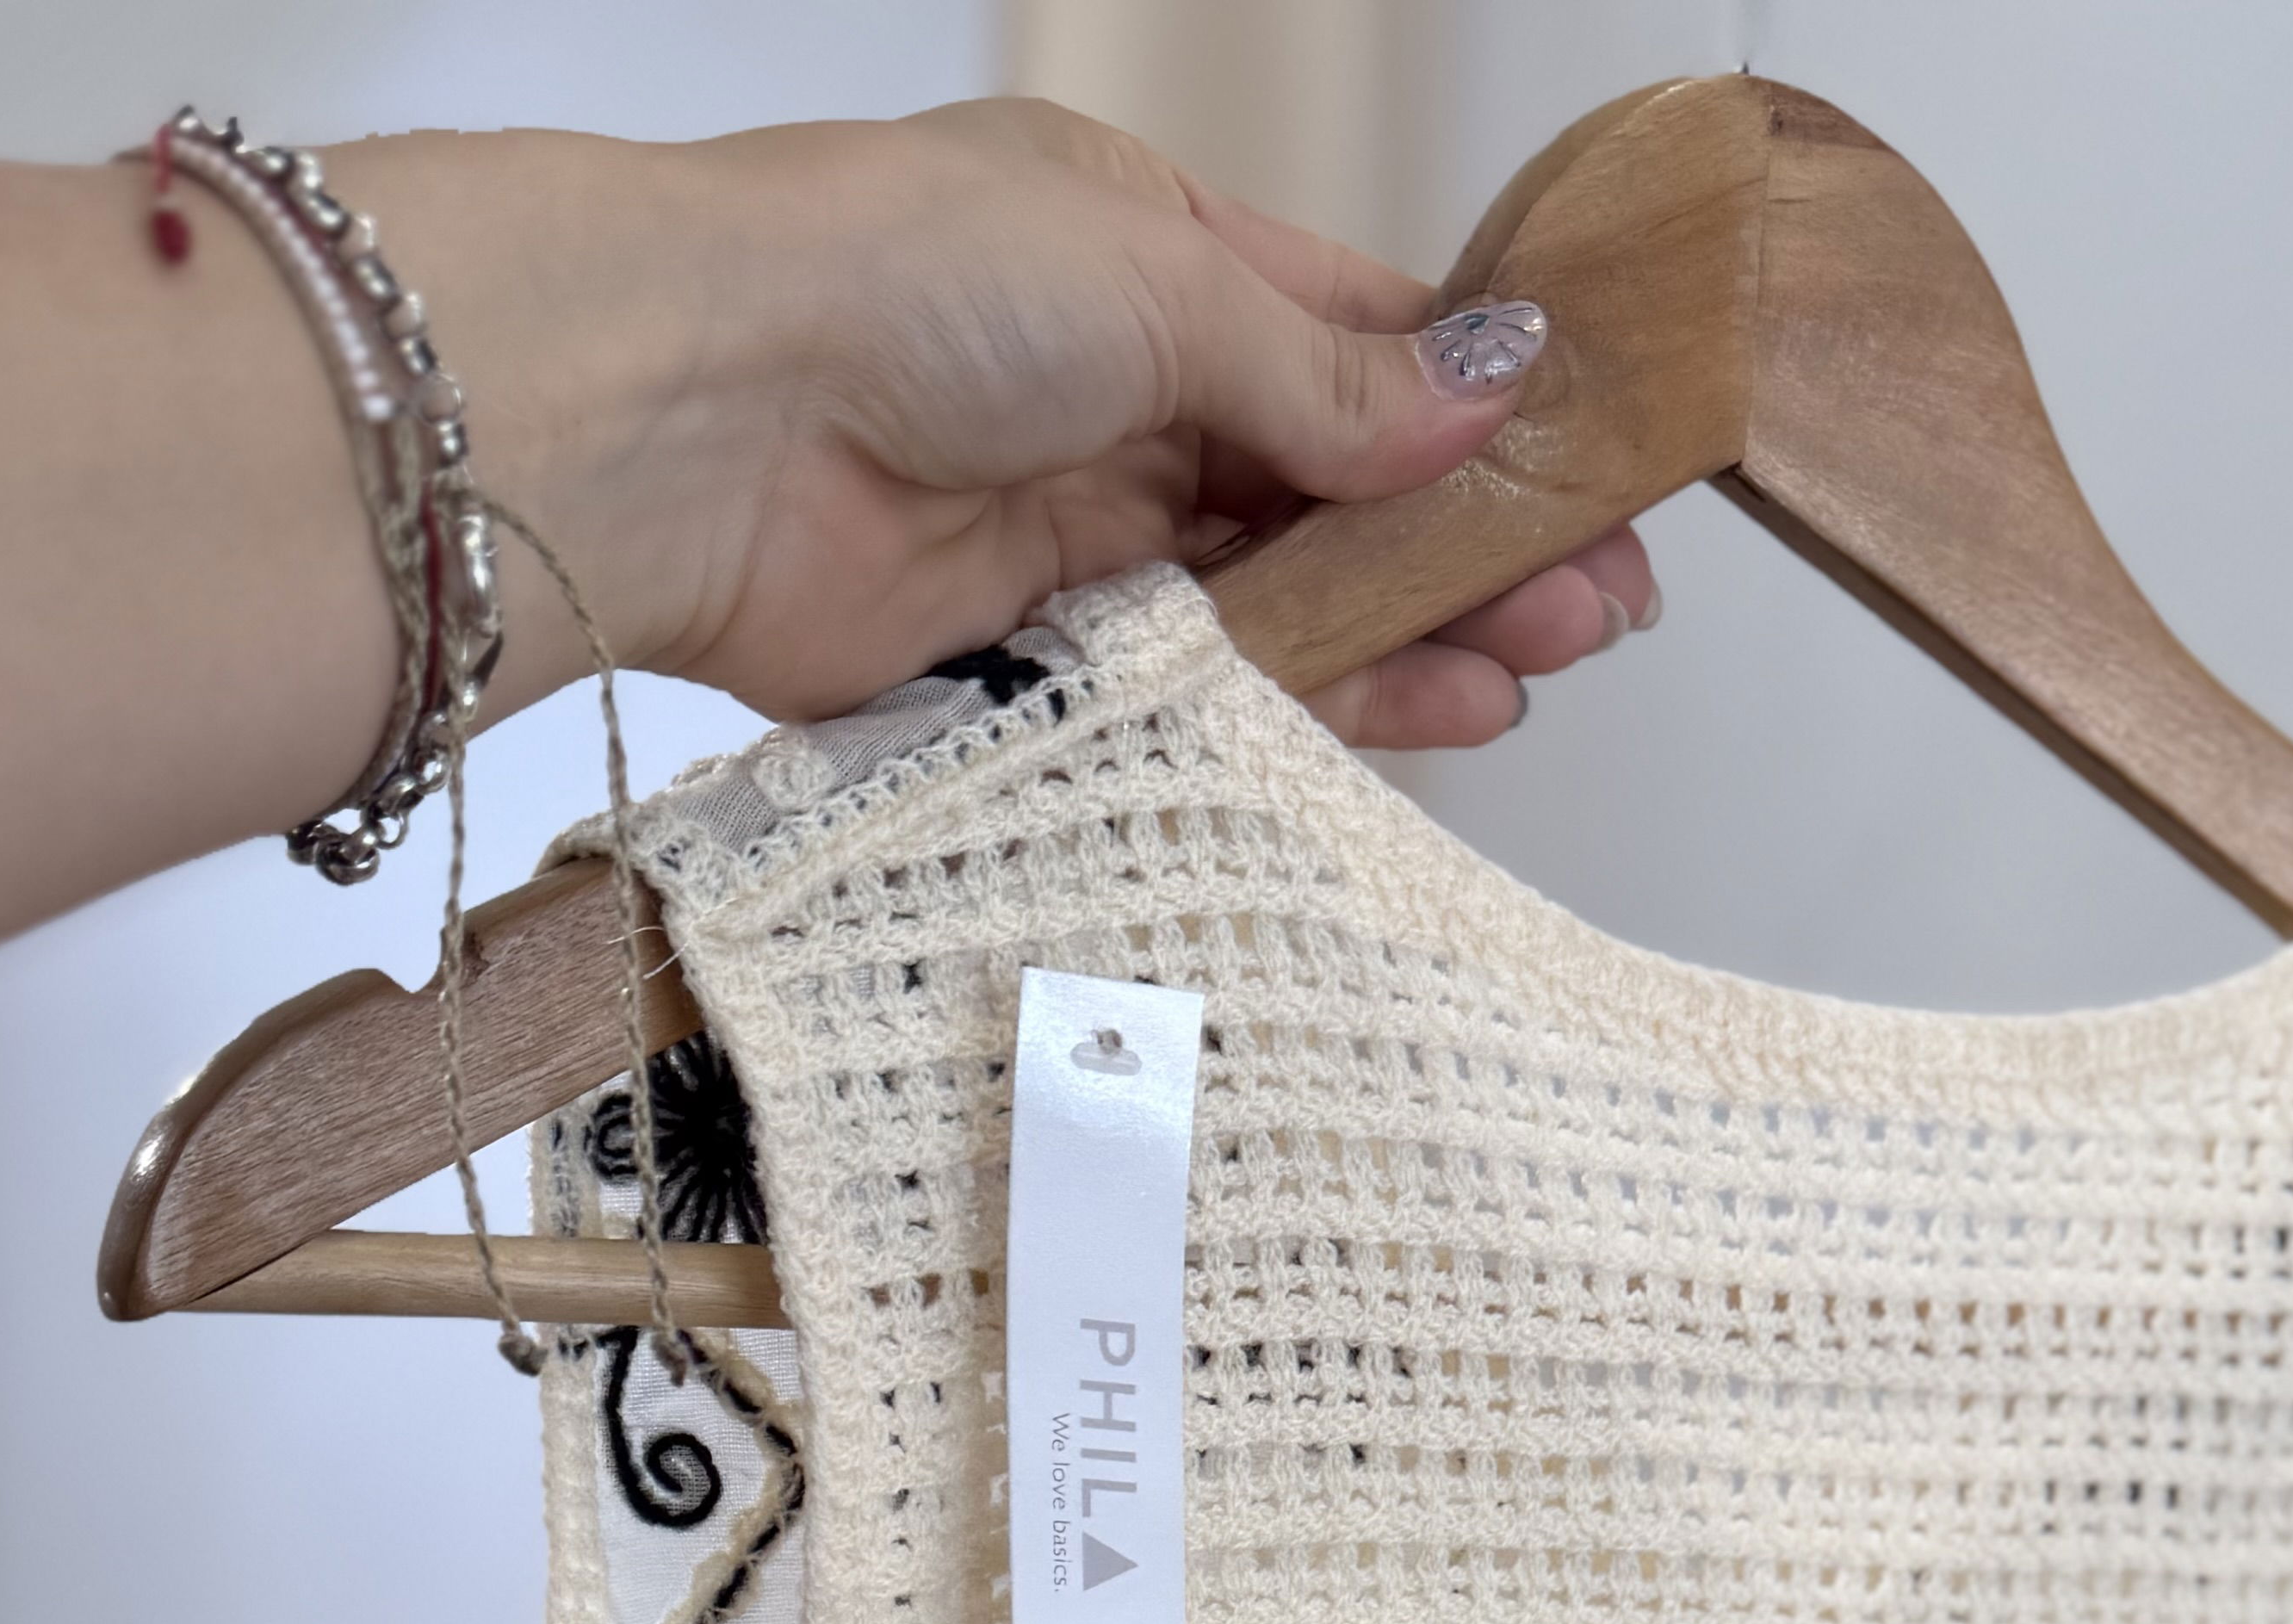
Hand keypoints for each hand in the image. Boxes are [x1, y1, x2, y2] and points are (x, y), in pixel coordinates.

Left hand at [509, 100, 1659, 751]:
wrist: (697, 416)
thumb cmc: (895, 279)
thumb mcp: (1161, 282)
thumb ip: (1326, 376)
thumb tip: (1483, 395)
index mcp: (1145, 247)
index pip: (1348, 331)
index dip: (1472, 404)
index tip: (1588, 464)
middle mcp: (1113, 383)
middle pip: (1333, 479)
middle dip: (1468, 537)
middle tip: (1595, 599)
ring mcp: (1075, 522)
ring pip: (1284, 591)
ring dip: (1415, 628)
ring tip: (1538, 664)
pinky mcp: (1028, 650)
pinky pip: (1202, 684)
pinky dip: (1316, 699)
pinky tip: (1426, 708)